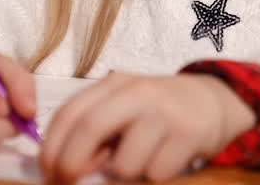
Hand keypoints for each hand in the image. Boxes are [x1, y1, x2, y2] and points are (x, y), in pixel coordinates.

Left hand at [40, 72, 255, 182]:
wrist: (212, 102)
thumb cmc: (156, 112)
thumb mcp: (123, 109)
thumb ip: (94, 129)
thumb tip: (63, 168)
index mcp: (114, 85)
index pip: (70, 112)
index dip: (51, 148)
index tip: (47, 174)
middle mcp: (138, 92)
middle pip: (90, 128)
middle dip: (71, 165)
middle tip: (69, 183)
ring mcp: (165, 112)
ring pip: (123, 163)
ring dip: (123, 176)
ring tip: (139, 161)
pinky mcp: (189, 134)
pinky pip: (155, 174)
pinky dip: (154, 176)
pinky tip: (164, 159)